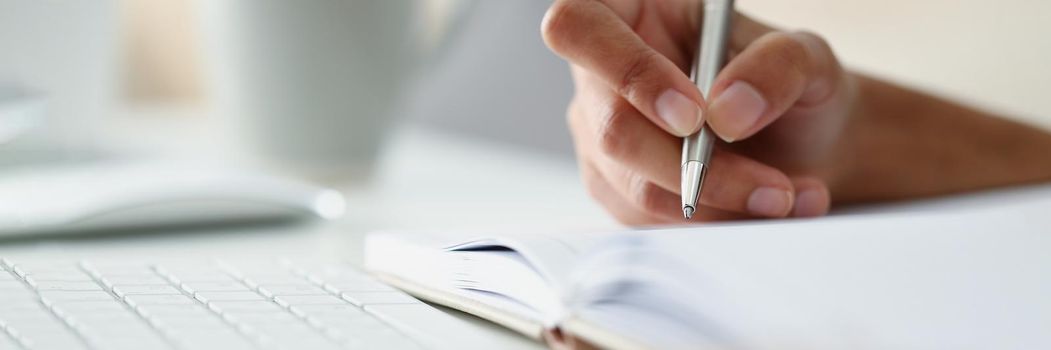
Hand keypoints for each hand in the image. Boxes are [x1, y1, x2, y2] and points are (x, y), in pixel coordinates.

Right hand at [542, 0, 856, 224]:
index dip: (627, 71)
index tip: (692, 115)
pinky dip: (714, 222)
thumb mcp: (804, 57)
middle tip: (770, 185)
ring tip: (785, 195)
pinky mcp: (615, 188)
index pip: (578, 27)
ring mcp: (600, 135)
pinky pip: (650, 220)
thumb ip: (776, 68)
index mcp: (628, 13)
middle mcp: (601, 76)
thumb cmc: (786, 84)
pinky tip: (761, 208)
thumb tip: (727, 114)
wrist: (799, 143)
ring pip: (634, 187)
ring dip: (718, 203)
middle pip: (611, 129)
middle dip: (695, 168)